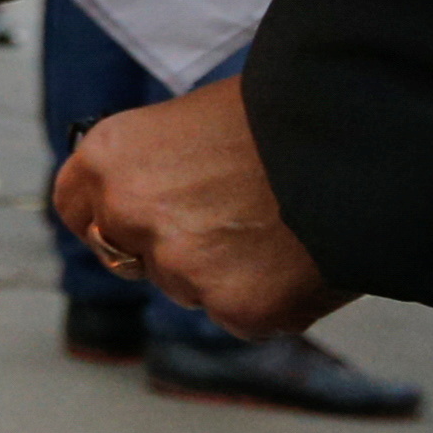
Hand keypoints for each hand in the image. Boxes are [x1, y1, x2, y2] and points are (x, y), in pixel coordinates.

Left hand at [53, 80, 345, 338]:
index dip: (104, 215)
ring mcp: (180, 269)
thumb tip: (148, 194)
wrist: (359, 141)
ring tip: (278, 227)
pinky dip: (271, 297)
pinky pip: (243, 315)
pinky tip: (300, 258)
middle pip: (131, 255)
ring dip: (223, 272)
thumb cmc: (282, 117)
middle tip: (225, 224)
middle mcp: (130, 215)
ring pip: (189, 288)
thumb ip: (155, 165)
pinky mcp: (236, 309)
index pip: (74, 205)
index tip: (126, 222)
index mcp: (111, 157)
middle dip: (167, 248)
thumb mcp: (195, 120)